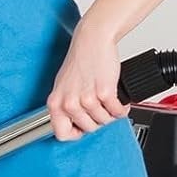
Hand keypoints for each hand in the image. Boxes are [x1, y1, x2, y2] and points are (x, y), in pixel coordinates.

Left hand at [47, 22, 128, 141]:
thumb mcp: (62, 87)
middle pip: (88, 128)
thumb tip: (73, 123)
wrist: (91, 42)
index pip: (61, 134)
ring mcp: (86, 99)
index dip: (76, 134)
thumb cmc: (79, 61)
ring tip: (111, 105)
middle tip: (102, 111)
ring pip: (103, 121)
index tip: (83, 128)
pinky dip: (122, 109)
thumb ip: (65, 105)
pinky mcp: (103, 92)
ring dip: (111, 115)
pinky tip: (120, 103)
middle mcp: (68, 103)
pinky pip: (116, 111)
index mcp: (55, 104)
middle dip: (98, 121)